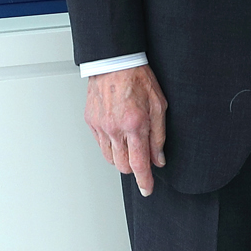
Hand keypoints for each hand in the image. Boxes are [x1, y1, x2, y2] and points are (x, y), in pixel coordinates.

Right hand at [85, 65, 166, 195]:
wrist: (114, 61)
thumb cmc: (137, 77)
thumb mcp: (159, 105)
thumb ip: (159, 136)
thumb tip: (159, 158)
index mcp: (134, 124)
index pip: (139, 163)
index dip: (144, 181)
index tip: (147, 190)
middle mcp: (114, 128)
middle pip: (122, 166)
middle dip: (134, 167)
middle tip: (142, 157)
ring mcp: (100, 126)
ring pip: (110, 158)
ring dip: (121, 157)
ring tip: (129, 142)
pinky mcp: (91, 121)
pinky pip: (100, 144)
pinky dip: (110, 145)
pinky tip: (117, 133)